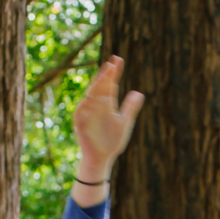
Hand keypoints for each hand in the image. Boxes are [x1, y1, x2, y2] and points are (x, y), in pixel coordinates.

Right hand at [73, 56, 143, 178]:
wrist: (103, 158)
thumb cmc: (113, 141)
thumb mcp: (124, 122)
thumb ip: (130, 108)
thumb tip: (138, 93)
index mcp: (107, 104)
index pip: (110, 84)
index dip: (114, 72)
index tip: (118, 60)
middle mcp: (97, 105)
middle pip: (100, 86)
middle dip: (105, 76)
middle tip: (112, 64)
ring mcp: (88, 113)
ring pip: (90, 96)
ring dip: (97, 87)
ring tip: (105, 78)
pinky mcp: (81, 124)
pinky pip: (81, 112)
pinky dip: (85, 105)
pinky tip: (92, 98)